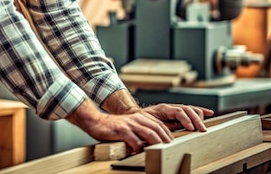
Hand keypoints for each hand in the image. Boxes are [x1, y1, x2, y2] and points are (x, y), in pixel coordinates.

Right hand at [67, 99, 203, 152]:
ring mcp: (130, 124)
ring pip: (149, 133)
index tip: (175, 143)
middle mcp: (137, 119)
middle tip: (173, 149)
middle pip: (158, 128)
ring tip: (162, 151)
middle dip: (167, 139)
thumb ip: (140, 133)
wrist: (95, 121)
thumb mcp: (129, 128)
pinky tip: (139, 152)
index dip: (169, 134)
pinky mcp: (122, 129)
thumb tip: (150, 145)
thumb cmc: (112, 128)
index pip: (160, 125)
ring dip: (157, 143)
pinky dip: (138, 147)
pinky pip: (134, 139)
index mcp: (141, 118)